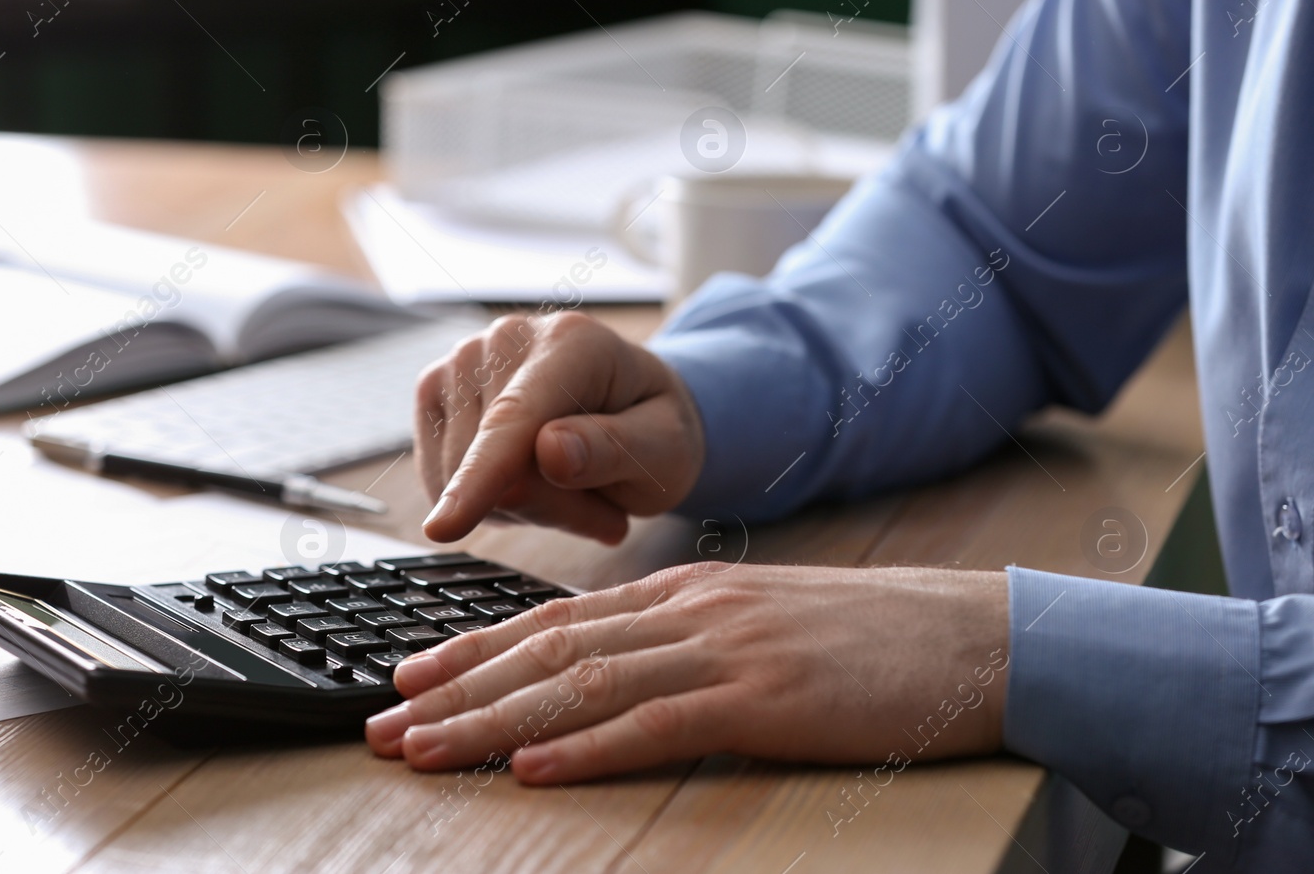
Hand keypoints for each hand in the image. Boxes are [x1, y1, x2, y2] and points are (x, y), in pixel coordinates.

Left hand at [365, 563, 1009, 784]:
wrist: (973, 636)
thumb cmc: (867, 641)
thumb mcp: (759, 626)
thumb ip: (685, 643)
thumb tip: (612, 679)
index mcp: (684, 593)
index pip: (557, 622)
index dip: (476, 650)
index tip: (412, 677)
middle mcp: (689, 611)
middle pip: (550, 651)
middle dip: (459, 689)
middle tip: (386, 723)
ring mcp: (725, 649)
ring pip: (583, 684)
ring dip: (495, 720)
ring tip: (429, 748)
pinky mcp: (765, 697)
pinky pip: (659, 724)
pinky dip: (587, 747)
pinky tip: (535, 765)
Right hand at [413, 312, 704, 543]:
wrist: (630, 407)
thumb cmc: (653, 430)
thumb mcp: (666, 450)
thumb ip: (613, 449)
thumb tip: (550, 452)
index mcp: (572, 342)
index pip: (516, 419)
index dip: (481, 476)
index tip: (444, 527)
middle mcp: (506, 338)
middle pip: (491, 462)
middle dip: (548, 507)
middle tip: (603, 509)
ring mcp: (462, 361)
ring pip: (457, 476)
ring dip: (518, 507)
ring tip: (571, 489)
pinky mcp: (433, 391)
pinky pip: (438, 478)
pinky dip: (485, 500)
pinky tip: (530, 483)